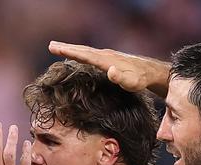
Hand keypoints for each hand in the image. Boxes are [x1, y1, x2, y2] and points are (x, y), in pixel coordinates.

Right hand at [49, 41, 164, 92]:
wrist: (150, 71)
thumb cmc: (140, 80)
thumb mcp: (132, 83)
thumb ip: (121, 78)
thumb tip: (110, 71)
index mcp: (106, 61)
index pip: (84, 55)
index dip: (70, 52)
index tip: (56, 49)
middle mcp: (105, 55)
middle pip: (82, 50)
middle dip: (66, 48)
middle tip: (51, 45)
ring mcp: (106, 55)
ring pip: (85, 51)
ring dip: (71, 49)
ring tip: (58, 47)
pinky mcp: (108, 58)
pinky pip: (90, 54)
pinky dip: (80, 52)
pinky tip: (76, 54)